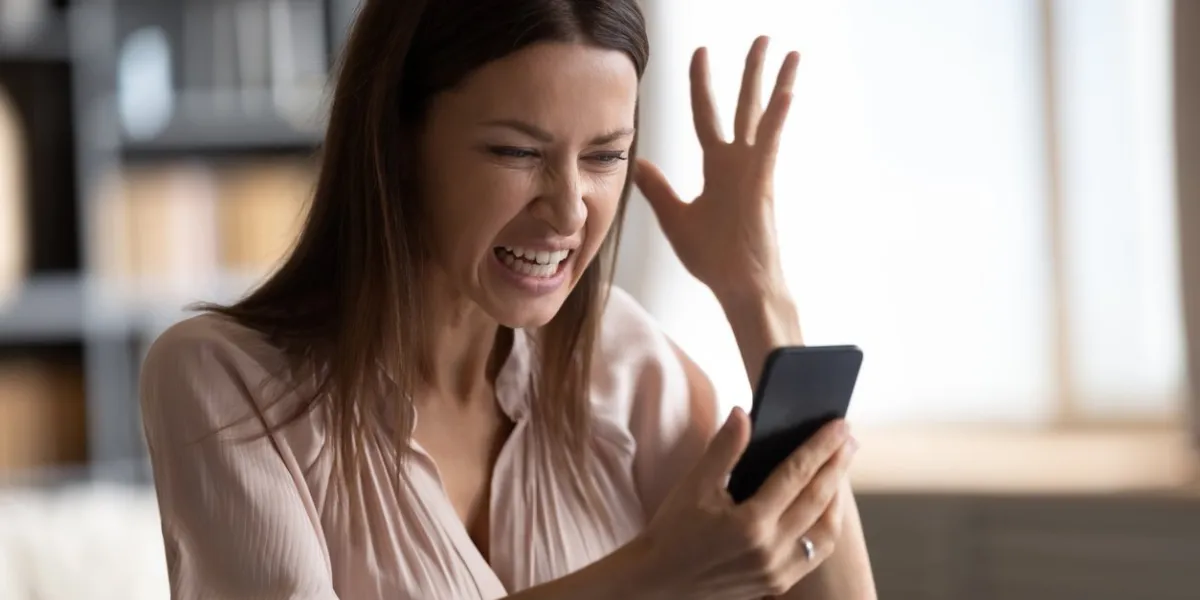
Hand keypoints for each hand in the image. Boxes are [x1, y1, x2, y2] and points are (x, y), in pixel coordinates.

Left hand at [635, 37, 799, 299]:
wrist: (738, 287)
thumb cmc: (714, 259)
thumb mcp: (676, 218)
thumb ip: (658, 189)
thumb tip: (639, 164)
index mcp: (718, 168)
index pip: (707, 116)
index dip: (702, 85)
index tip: (700, 53)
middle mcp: (738, 163)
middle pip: (744, 106)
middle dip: (750, 71)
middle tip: (761, 38)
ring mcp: (754, 170)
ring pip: (764, 116)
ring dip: (775, 82)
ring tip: (788, 50)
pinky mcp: (762, 183)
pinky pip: (770, 145)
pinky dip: (777, 120)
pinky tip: (787, 93)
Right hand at [636, 408, 858, 599]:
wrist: (658, 584)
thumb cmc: (672, 533)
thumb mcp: (694, 486)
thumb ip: (724, 448)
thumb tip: (744, 413)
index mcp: (750, 523)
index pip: (797, 474)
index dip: (821, 446)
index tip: (839, 425)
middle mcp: (770, 551)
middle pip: (818, 500)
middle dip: (837, 466)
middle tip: (848, 440)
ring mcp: (777, 572)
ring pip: (825, 532)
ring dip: (836, 500)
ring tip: (837, 473)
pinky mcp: (777, 584)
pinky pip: (814, 554)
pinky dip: (824, 528)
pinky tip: (822, 510)